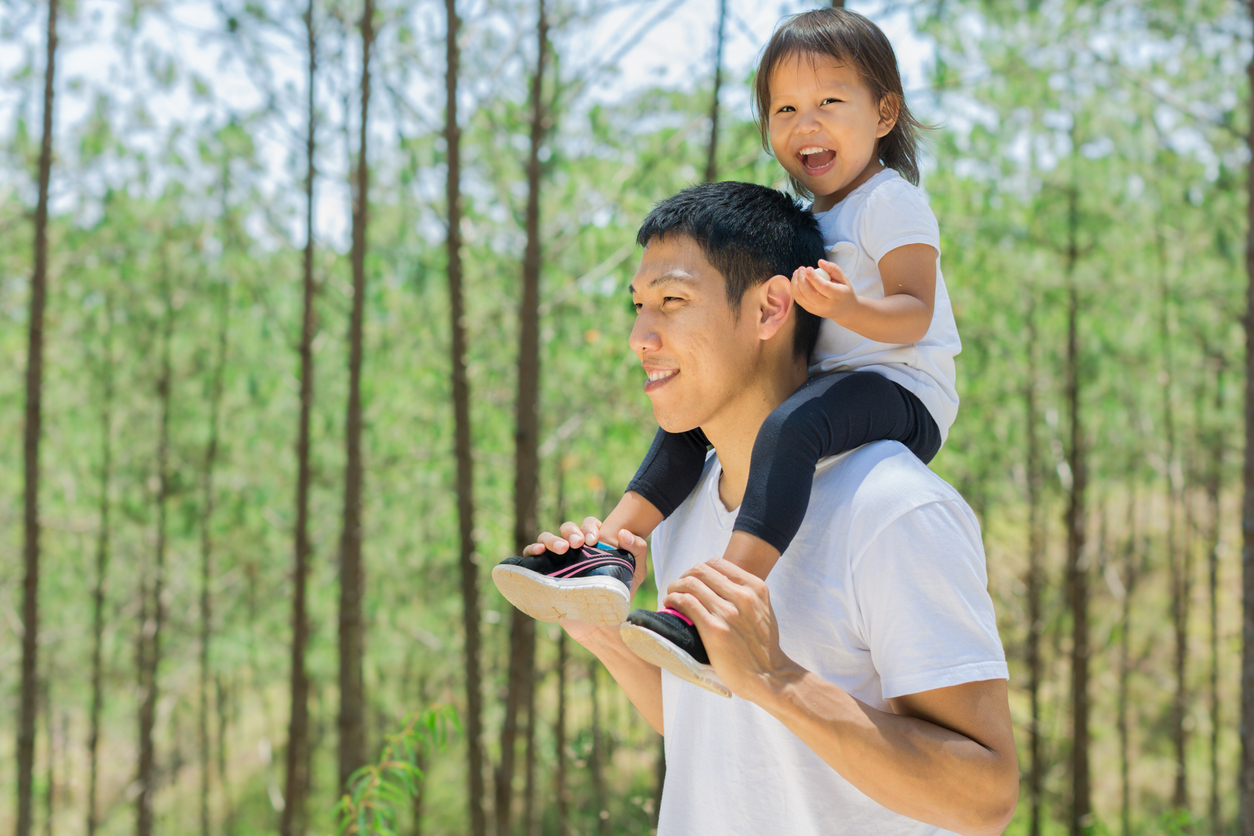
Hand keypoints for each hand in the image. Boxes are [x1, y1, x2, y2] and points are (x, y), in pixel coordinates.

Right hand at [528, 518, 649, 640]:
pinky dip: (531, 549)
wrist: (603, 626)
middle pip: (567, 529)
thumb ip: (637, 549)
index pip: (589, 525)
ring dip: (552, 539)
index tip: (595, 540)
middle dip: (571, 531)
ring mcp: (558, 561)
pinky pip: (531, 556)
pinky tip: (538, 552)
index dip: (590, 527)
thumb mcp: (636, 572)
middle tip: (579, 543)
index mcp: (594, 544)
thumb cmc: (619, 597)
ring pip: (547, 538)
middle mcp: (574, 550)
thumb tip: (624, 533)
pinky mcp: (544, 574)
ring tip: (562, 549)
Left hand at [662, 559, 802, 702]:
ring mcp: (729, 613)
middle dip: (683, 576)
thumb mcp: (762, 609)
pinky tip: (670, 605)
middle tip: (677, 588)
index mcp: (755, 587)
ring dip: (674, 587)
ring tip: (670, 597)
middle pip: (700, 571)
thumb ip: (744, 593)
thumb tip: (715, 582)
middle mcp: (743, 596)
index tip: (691, 580)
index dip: (698, 570)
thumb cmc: (763, 644)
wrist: (769, 675)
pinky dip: (673, 599)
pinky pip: (686, 602)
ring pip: (691, 584)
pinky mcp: (715, 630)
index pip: (716, 563)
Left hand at [790, 258, 858, 323]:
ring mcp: (817, 310)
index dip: (813, 277)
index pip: (822, 286)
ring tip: (797, 273)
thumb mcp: (844, 278)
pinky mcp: (811, 311)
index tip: (808, 268)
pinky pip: (799, 300)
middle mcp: (826, 305)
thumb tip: (819, 262)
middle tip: (801, 269)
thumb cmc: (844, 291)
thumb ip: (833, 269)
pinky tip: (796, 281)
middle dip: (800, 279)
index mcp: (837, 296)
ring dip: (795, 284)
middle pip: (808, 292)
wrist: (846, 311)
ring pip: (800, 297)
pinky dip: (795, 290)